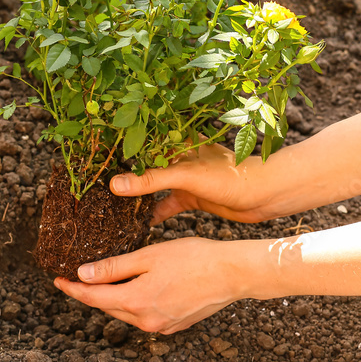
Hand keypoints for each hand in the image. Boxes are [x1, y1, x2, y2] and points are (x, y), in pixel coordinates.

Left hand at [53, 237, 253, 333]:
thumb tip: (83, 275)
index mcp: (137, 302)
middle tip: (76, 277)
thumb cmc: (193, 258)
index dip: (72, 289)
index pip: (93, 298)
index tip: (56, 279)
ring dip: (112, 298)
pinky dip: (133, 302)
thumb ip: (114, 267)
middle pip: (108, 307)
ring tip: (102, 280)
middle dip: (90, 293)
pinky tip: (135, 287)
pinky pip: (144, 315)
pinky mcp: (174, 325)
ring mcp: (161, 326)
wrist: (232, 273)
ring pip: (126, 312)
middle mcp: (146, 321)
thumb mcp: (148, 256)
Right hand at [110, 143, 274, 223]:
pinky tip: (137, 223)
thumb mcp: (186, 175)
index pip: (143, 138)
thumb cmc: (230, 176)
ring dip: (137, 195)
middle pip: (144, 163)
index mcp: (177, 141)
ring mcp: (184, 177)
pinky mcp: (190, 196)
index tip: (95, 152)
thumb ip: (152, 180)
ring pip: (154, 185)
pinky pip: (165, 204)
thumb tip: (116, 185)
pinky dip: (153, 213)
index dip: (120, 143)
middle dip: (124, 172)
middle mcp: (178, 156)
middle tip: (96, 182)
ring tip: (110, 204)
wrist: (264, 196)